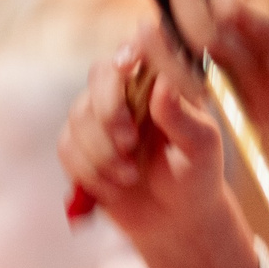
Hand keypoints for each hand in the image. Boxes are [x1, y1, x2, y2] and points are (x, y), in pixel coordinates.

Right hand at [58, 23, 233, 247]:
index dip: (130, 50)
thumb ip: (182, 116)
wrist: (175, 219)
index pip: (140, 49)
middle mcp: (127, 91)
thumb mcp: (200, 148)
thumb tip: (161, 83)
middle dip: (109, 109)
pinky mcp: (79, 144)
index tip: (129, 64)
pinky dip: (90, 172)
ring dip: (103, 153)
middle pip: (100, 73)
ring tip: (131, 177)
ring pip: (79, 115)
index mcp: (161, 82)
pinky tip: (115, 189)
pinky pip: (68, 147)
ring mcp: (99, 115)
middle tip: (130, 143)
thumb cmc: (196, 176)